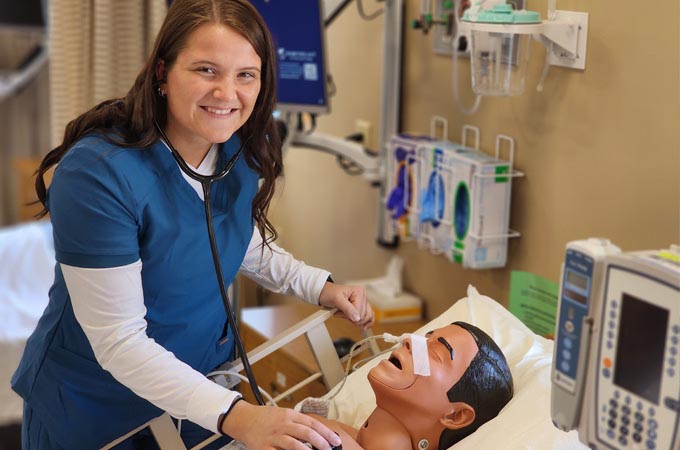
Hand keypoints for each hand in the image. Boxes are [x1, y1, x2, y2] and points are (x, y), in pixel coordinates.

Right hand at [221, 401, 342, 449]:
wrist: (244, 419)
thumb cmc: (266, 418)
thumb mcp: (284, 414)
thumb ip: (298, 422)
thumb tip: (317, 433)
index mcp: (289, 414)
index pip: (312, 423)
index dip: (325, 432)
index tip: (335, 440)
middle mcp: (282, 424)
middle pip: (306, 433)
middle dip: (321, 442)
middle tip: (329, 449)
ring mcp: (273, 436)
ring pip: (294, 444)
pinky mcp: (264, 448)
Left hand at [319, 282, 373, 329]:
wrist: (325, 293)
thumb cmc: (329, 293)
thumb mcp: (336, 299)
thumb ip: (348, 309)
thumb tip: (357, 318)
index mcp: (359, 292)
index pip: (359, 310)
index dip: (349, 315)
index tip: (339, 311)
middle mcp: (363, 296)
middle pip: (364, 315)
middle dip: (351, 318)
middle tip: (341, 312)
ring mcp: (363, 302)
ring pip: (367, 318)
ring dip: (355, 320)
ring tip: (345, 315)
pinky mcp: (362, 308)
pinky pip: (369, 317)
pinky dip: (366, 323)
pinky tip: (363, 327)